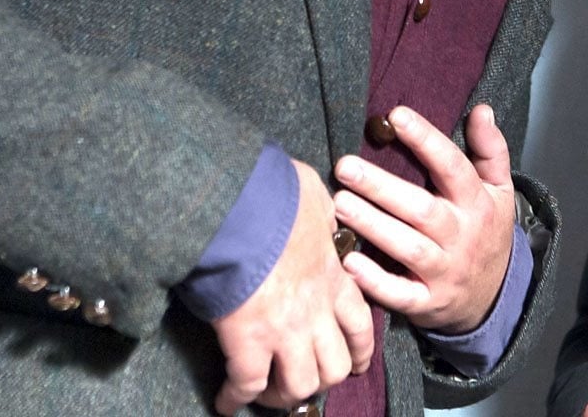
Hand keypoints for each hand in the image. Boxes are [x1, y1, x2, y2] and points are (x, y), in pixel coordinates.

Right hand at [210, 159, 373, 414]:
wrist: (237, 203)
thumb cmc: (272, 192)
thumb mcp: (313, 196)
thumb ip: (321, 212)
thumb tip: (316, 208)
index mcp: (334, 277)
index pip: (360, 325)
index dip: (359, 351)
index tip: (354, 363)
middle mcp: (316, 310)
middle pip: (335, 366)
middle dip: (323, 379)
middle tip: (305, 379)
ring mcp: (285, 330)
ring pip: (301, 384)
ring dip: (285, 393)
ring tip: (268, 393)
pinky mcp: (248, 341)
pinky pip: (247, 385)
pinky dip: (235, 398)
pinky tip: (226, 402)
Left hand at [332, 104, 515, 333]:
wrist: (493, 296)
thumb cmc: (484, 231)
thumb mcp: (499, 190)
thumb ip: (490, 150)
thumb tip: (481, 110)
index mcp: (477, 203)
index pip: (453, 167)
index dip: (426, 140)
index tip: (396, 115)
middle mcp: (461, 236)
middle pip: (421, 209)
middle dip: (381, 187)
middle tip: (345, 166)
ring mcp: (444, 272)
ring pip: (407, 248)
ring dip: (372, 226)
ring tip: (338, 203)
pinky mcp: (427, 303)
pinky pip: (400, 294)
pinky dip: (374, 282)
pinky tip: (348, 262)